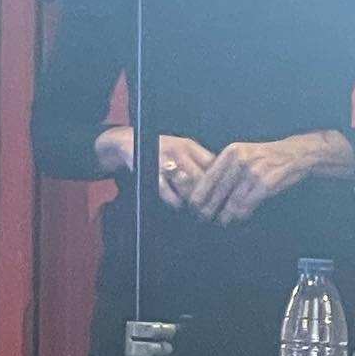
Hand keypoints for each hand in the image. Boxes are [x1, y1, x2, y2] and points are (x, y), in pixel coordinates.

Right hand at [95, 127, 215, 207]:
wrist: (126, 142)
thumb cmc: (160, 148)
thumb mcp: (182, 148)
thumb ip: (201, 161)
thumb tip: (226, 181)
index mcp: (190, 145)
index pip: (215, 165)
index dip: (223, 183)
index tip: (229, 197)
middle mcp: (179, 151)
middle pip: (204, 179)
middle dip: (211, 198)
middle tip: (217, 212)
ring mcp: (165, 161)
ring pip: (189, 188)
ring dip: (195, 203)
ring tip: (200, 213)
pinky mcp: (152, 172)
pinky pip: (170, 194)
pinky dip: (176, 202)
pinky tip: (179, 206)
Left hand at [186, 135, 336, 225]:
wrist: (294, 154)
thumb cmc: (266, 157)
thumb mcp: (243, 154)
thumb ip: (228, 168)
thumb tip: (211, 188)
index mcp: (231, 152)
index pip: (211, 174)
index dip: (201, 190)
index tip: (193, 202)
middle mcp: (240, 160)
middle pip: (220, 187)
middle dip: (210, 204)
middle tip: (202, 216)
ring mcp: (253, 171)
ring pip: (234, 197)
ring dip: (226, 211)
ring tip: (220, 220)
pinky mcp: (266, 182)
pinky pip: (250, 201)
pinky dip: (243, 211)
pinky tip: (238, 217)